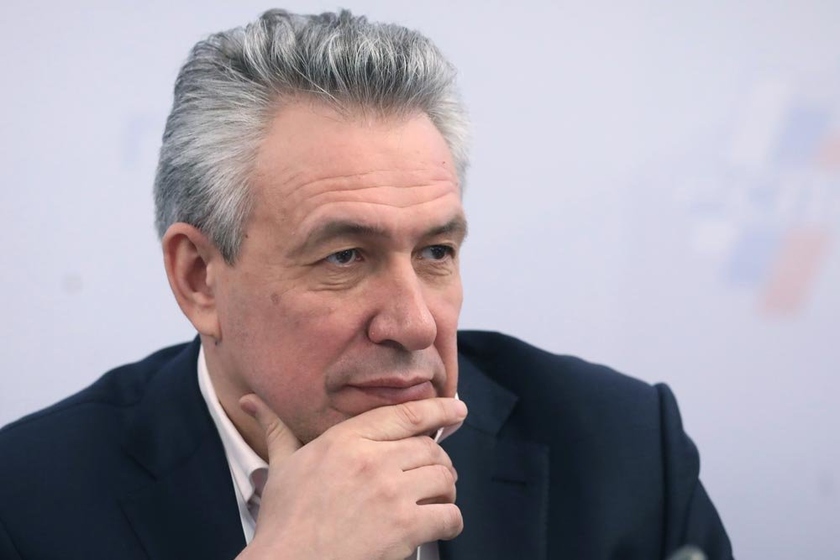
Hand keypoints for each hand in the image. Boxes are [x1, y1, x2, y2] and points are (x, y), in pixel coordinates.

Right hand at [235, 395, 467, 559]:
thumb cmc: (284, 520)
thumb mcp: (281, 466)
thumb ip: (276, 429)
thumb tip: (250, 401)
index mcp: (346, 439)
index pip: (405, 414)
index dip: (439, 409)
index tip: (457, 409)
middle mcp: (373, 460)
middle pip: (430, 447)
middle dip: (439, 461)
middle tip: (435, 474)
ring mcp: (391, 493)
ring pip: (444, 478)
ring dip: (446, 490)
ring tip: (437, 500)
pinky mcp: (404, 528)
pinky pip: (449, 515)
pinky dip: (451, 521)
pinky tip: (441, 525)